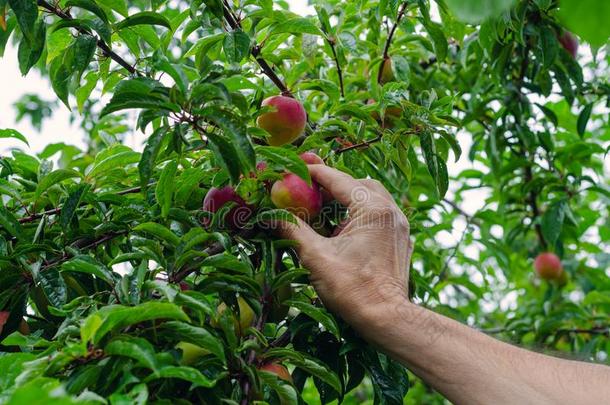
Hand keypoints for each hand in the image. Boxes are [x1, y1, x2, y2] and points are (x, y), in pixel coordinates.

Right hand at [276, 165, 412, 330]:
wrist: (385, 318)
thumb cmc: (352, 288)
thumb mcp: (315, 256)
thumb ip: (293, 229)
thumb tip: (271, 215)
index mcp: (372, 209)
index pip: (338, 180)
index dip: (314, 172)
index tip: (294, 168)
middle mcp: (391, 211)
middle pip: (358, 184)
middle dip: (333, 184)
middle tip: (308, 189)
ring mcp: (398, 225)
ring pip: (371, 198)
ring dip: (347, 199)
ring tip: (323, 209)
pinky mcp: (400, 240)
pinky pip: (379, 215)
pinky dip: (360, 214)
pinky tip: (342, 228)